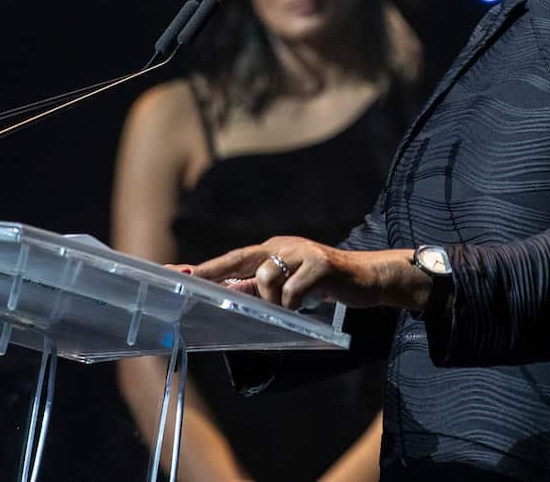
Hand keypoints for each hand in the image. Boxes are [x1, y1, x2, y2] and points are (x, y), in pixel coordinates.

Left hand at [193, 237, 428, 311]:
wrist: (367, 277)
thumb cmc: (324, 283)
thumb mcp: (290, 285)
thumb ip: (261, 288)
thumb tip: (230, 293)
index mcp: (274, 250)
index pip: (235, 258)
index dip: (209, 266)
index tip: (181, 272)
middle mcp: (284, 246)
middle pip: (243, 258)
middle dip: (216, 270)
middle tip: (194, 278)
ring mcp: (302, 252)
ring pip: (267, 278)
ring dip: (274, 300)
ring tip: (294, 304)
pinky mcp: (320, 263)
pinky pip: (293, 291)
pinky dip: (296, 303)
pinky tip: (309, 302)